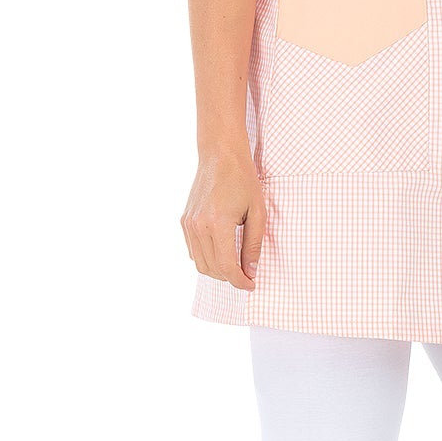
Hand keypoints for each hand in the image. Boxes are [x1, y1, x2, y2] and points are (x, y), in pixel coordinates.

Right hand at [182, 148, 263, 290]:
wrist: (220, 156)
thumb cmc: (243, 181)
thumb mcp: (257, 212)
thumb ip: (253, 244)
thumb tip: (251, 271)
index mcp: (218, 224)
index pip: (226, 266)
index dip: (240, 281)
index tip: (251, 284)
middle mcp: (198, 226)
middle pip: (212, 269)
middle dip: (230, 277)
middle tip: (246, 274)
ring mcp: (188, 224)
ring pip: (200, 263)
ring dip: (218, 270)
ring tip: (235, 265)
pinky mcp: (184, 221)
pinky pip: (193, 251)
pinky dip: (206, 258)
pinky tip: (221, 252)